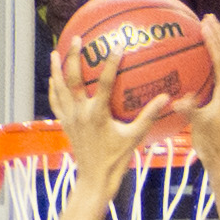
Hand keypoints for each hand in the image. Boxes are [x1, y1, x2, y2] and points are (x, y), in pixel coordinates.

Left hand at [50, 39, 170, 199]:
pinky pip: (56, 104)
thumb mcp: (134, 138)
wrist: (94, 180)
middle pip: (73, 79)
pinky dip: (53, 90)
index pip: (103, 82)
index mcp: (97, 114)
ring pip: (59, 89)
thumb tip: (166, 98)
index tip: (116, 46)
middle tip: (78, 38)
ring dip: (57, 70)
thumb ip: (149, 117)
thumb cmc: (116, 160)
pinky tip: (53, 80)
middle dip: (75, 57)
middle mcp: (81, 113)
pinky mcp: (65, 125)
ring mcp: (70, 119)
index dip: (111, 63)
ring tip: (55, 52)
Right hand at [181, 15, 219, 165]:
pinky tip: (198, 53)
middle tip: (208, 17)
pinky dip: (211, 56)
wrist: (218, 155)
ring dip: (218, 42)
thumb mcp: (198, 125)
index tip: (206, 25)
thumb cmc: (210, 141)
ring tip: (207, 27)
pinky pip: (217, 69)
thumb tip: (177, 100)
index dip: (215, 41)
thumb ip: (189, 111)